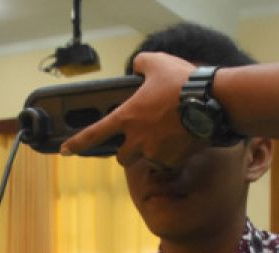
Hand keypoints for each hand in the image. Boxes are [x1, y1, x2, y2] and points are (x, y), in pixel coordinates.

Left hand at [62, 52, 204, 169]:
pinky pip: (167, 165)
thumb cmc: (183, 81)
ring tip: (167, 138)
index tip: (66, 151)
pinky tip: (183, 142)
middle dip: (128, 151)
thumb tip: (136, 66)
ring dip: (150, 155)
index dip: (77, 143)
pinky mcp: (172, 162)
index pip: (95, 133)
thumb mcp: (156, 62)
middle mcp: (137, 139)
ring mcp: (154, 153)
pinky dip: (172, 157)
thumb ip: (140, 65)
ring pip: (146, 162)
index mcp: (127, 116)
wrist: (212, 101)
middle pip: (122, 157)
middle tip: (141, 139)